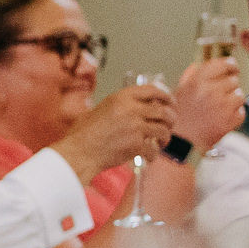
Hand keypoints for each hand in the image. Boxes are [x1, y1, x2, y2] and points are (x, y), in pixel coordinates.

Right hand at [53, 82, 173, 181]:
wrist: (78, 153)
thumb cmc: (82, 135)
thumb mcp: (98, 110)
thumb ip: (118, 107)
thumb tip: (136, 108)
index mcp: (120, 98)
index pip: (152, 91)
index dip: (165, 96)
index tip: (170, 102)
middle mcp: (130, 110)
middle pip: (163, 111)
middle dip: (171, 119)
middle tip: (169, 125)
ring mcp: (134, 127)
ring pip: (163, 130)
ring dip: (165, 137)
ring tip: (160, 142)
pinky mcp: (136, 145)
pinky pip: (153, 149)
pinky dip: (153, 155)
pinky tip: (149, 157)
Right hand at [171, 54, 244, 152]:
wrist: (180, 142)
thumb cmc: (178, 117)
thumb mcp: (178, 92)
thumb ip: (189, 77)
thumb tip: (198, 65)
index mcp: (198, 81)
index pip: (224, 64)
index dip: (230, 65)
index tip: (232, 68)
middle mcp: (212, 91)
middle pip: (234, 80)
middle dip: (228, 86)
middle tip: (219, 95)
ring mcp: (223, 105)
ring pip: (240, 95)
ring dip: (232, 100)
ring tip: (219, 108)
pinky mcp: (231, 119)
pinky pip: (241, 111)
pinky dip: (234, 115)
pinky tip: (221, 118)